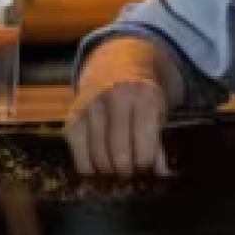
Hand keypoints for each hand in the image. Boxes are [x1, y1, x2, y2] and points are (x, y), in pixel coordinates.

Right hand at [66, 42, 171, 177]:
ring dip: (108, 170)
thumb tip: (160, 173)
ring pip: (98, 155)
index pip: (144, 145)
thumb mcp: (160, 109)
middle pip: (119, 154)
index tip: (148, 171)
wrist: (118, 59)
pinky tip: (97, 166)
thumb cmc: (144, 90)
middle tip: (132, 174)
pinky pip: (77, 150)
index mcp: (144, 97)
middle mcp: (115, 98)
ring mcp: (91, 105)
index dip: (146, 165)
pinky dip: (87, 165)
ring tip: (117, 171)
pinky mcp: (73, 113)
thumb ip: (159, 140)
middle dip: (127, 171)